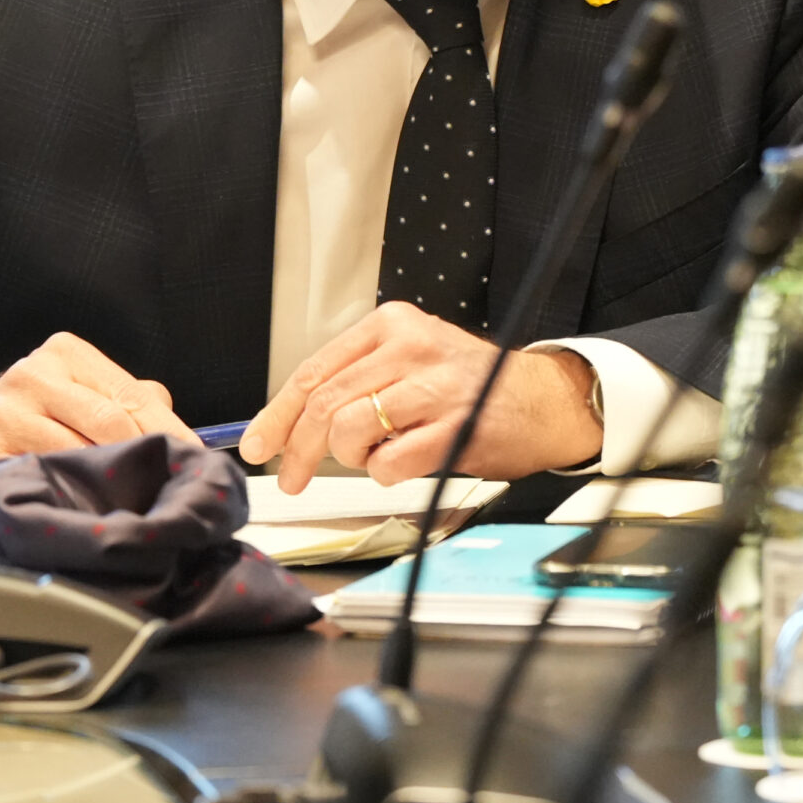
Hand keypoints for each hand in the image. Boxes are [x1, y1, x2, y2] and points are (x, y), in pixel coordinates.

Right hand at [0, 331, 197, 509]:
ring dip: (110, 483)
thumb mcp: (76, 390)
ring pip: (78, 454)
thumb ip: (128, 399)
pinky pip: (43, 479)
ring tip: (133, 500)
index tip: (195, 457)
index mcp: (66, 354)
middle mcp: (34, 375)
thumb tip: (181, 429)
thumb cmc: (30, 413)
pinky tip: (86, 508)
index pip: (130, 394)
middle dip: (144, 457)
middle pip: (110, 422)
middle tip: (170, 485)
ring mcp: (7, 412)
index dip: (170, 430)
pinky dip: (70, 498)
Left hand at [238, 301, 601, 491]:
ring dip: (351, 457)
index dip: (278, 414)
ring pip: (349, 430)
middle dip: (298, 449)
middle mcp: (410, 348)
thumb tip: (290, 420)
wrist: (543, 400)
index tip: (259, 443)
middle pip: (324, 404)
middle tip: (291, 477)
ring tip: (374, 455)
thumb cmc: (471, 385)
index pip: (314, 371)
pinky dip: (385, 473)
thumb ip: (357, 380)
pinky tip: (405, 462)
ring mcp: (434, 387)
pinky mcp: (455, 427)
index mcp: (391, 325)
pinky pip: (389, 463)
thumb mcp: (410, 361)